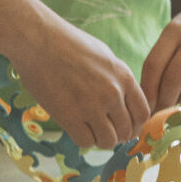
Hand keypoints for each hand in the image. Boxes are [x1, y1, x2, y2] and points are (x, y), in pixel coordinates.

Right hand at [11, 23, 149, 150]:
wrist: (38, 40)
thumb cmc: (68, 43)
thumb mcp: (104, 55)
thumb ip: (117, 79)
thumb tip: (124, 102)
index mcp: (123, 77)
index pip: (142, 114)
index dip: (135, 125)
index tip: (125, 127)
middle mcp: (112, 93)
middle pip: (126, 131)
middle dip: (117, 134)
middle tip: (104, 130)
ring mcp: (91, 106)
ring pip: (108, 141)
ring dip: (100, 140)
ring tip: (90, 129)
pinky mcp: (69, 116)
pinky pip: (85, 142)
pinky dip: (83, 139)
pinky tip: (76, 127)